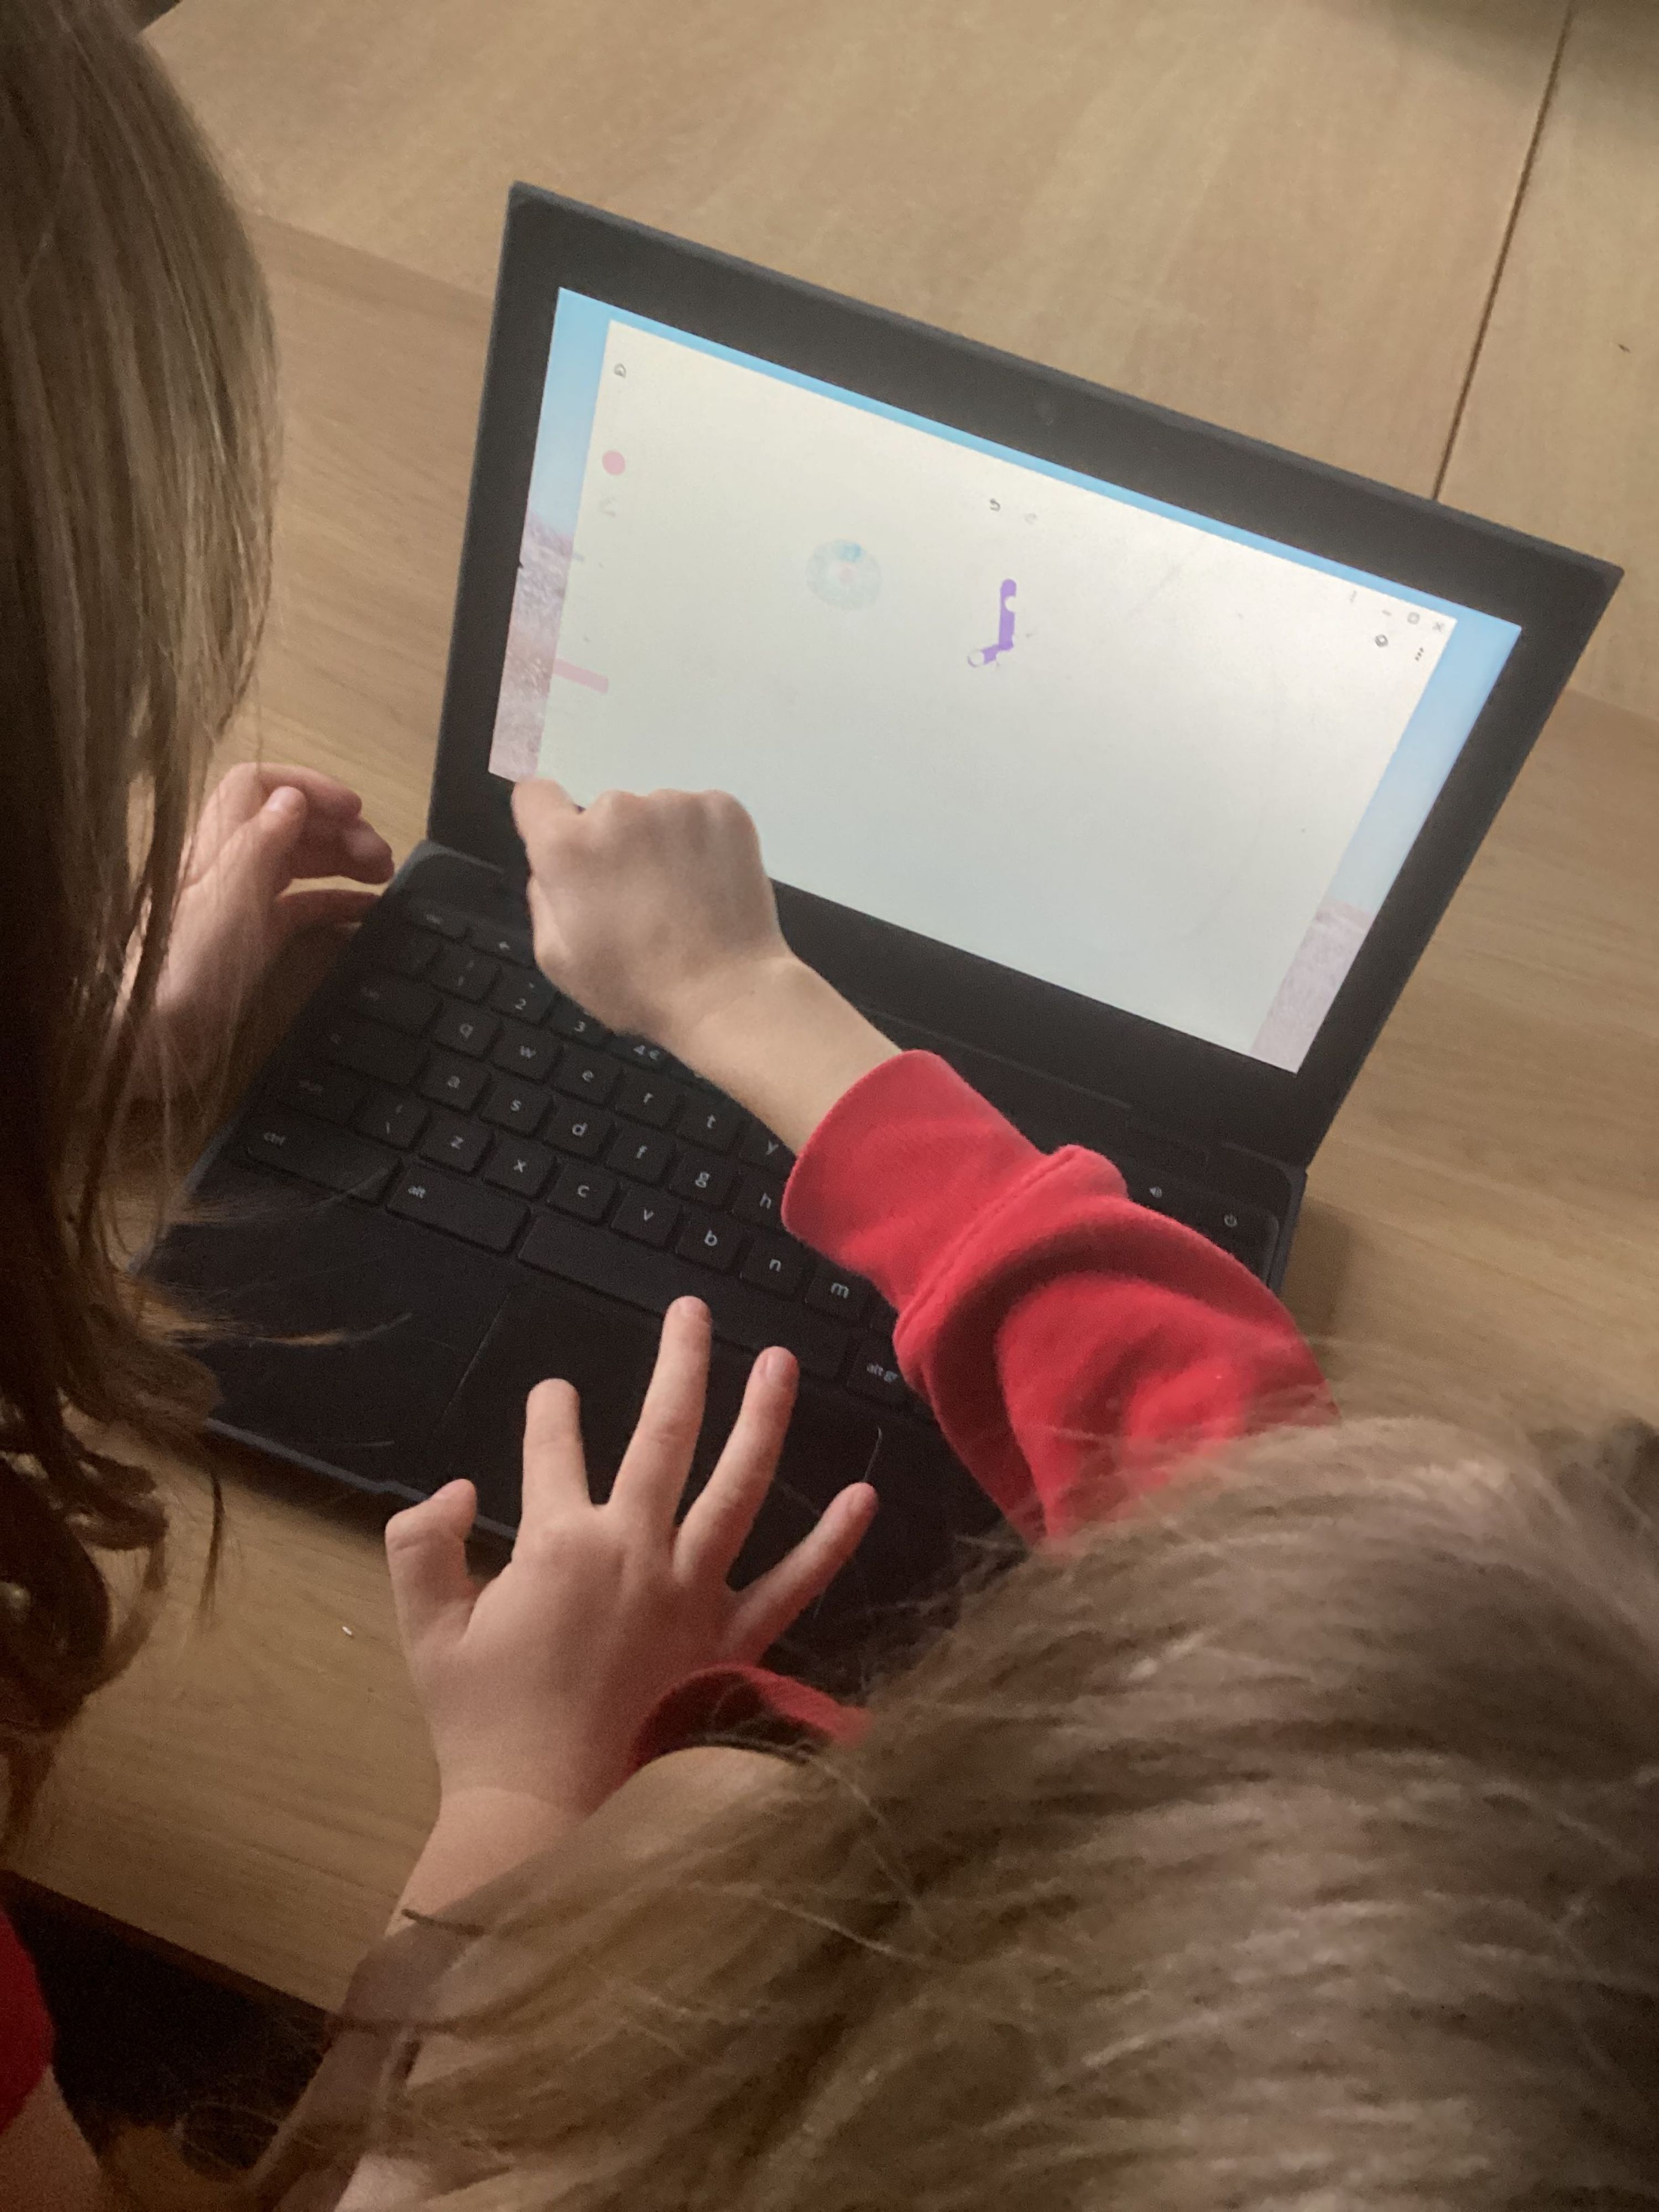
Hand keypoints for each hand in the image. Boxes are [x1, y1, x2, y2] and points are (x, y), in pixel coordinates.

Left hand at [138, 762, 393, 1091]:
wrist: (150, 1034)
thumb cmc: (186, 965)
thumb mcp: (229, 898)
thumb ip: (260, 844)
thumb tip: (292, 796)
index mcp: (217, 844)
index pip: (259, 785)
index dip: (309, 786)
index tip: (355, 809)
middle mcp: (230, 865)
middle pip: (288, 823)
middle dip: (338, 827)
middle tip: (382, 855)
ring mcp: (242, 901)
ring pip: (299, 861)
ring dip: (342, 859)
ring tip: (384, 873)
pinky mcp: (253, 939)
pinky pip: (302, 906)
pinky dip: (336, 901)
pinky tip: (367, 910)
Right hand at [385, 1299, 875, 1836]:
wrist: (545, 1816)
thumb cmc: (481, 1726)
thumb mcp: (425, 1632)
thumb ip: (422, 1546)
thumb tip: (455, 1488)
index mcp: (558, 1542)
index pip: (553, 1451)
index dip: (550, 1417)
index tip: (554, 1396)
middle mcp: (635, 1551)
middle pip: (664, 1435)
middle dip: (679, 1363)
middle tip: (693, 1310)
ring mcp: (692, 1594)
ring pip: (738, 1487)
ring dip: (762, 1417)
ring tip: (780, 1360)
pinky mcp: (730, 1645)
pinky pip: (794, 1586)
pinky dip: (832, 1542)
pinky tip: (864, 1494)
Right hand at [512, 777, 792, 1057]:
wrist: (726, 992)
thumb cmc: (635, 986)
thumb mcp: (557, 958)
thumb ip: (542, 896)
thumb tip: (554, 864)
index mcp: (566, 846)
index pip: (535, 794)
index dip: (546, 819)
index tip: (571, 850)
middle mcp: (616, 809)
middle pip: (605, 814)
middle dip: (616, 846)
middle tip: (642, 899)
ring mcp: (675, 804)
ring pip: (656, 815)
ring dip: (662, 843)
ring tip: (684, 897)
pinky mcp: (724, 807)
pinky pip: (700, 815)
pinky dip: (704, 841)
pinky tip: (712, 883)